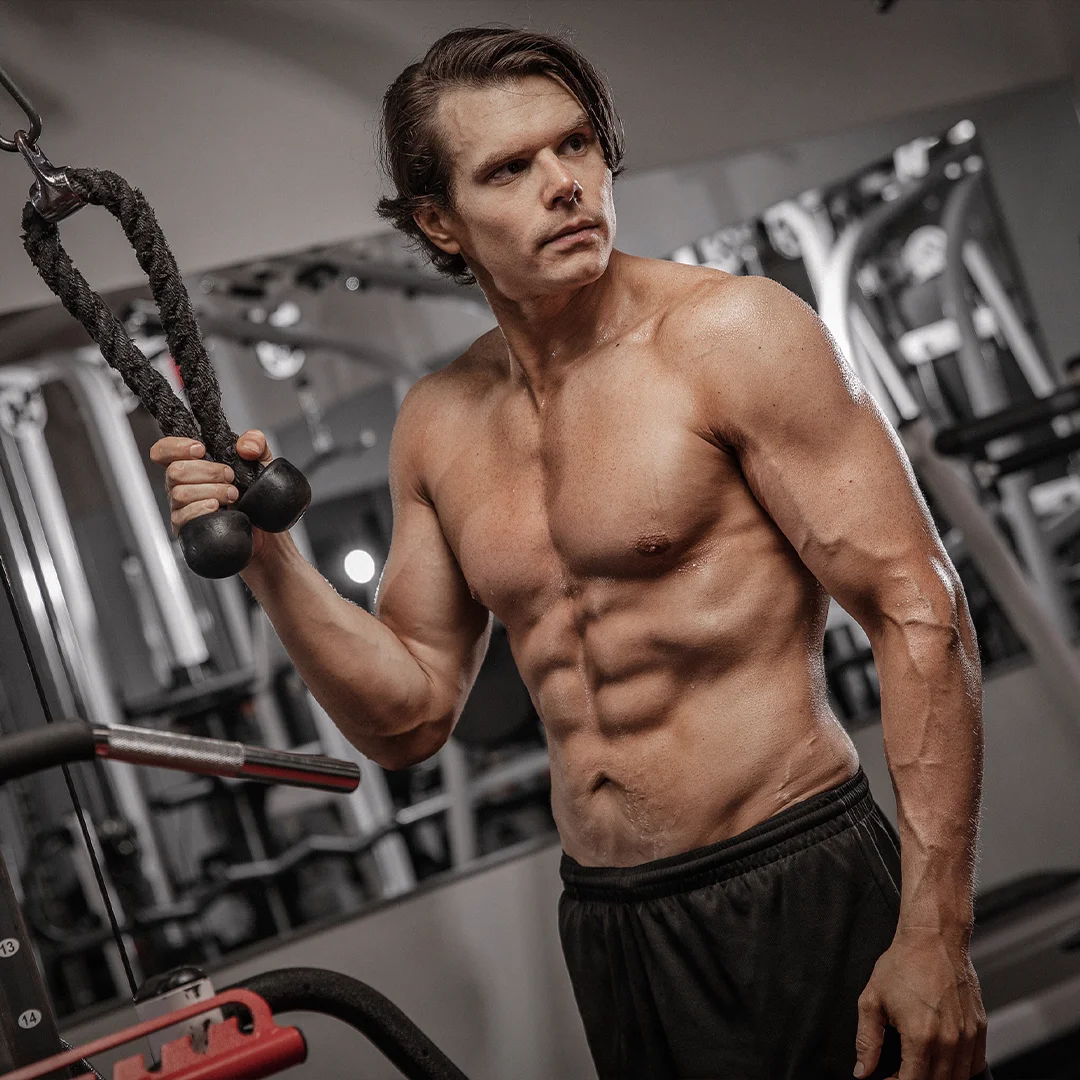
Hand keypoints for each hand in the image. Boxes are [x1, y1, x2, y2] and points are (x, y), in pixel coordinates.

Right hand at [150, 429, 273, 558]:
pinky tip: (219, 509)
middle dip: (208, 472)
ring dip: (212, 491)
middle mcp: (181, 485)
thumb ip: (256, 443)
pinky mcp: (187, 527)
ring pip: (180, 493)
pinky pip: (184, 516)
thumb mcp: (262, 462)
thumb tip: (245, 446)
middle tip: (230, 477)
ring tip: (233, 495)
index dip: (175, 447)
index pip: (163, 451)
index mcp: (192, 465)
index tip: (200, 449)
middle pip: (174, 471)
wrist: (263, 529)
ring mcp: (181, 507)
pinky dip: (203, 509)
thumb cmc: (256, 496)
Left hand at [854, 928, 986, 1079]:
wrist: (934, 938)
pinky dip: (958, 1070)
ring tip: (917, 1066)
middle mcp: (949, 1041)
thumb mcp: (872, 999)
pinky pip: (974, 1065)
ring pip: (957, 1078)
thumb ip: (867, 1041)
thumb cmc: (903, 963)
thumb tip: (862, 1071)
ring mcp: (968, 1036)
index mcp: (920, 1036)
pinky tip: (940, 1060)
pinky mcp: (980, 1029)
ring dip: (936, 1078)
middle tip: (899, 1072)